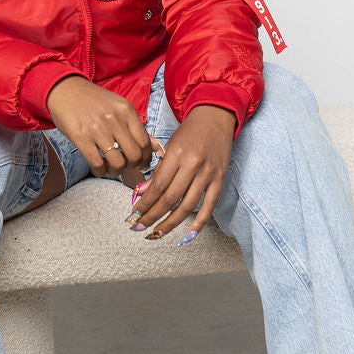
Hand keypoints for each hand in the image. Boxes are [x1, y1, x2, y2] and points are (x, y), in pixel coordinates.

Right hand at [45, 76, 152, 177]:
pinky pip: (97, 164)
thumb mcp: (117, 106)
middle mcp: (114, 119)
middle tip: (126, 166)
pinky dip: (100, 171)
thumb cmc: (92, 100)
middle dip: (132, 166)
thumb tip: (155, 147)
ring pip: (117, 162)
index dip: (145, 157)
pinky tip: (99, 168)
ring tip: (112, 168)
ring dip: (116, 171)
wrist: (64, 90)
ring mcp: (97, 129)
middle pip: (134, 155)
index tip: (141, 162)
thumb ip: (135, 126)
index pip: (145, 142)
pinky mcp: (81, 138)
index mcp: (126, 110)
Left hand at [128, 104, 236, 240]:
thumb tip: (141, 193)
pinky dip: (198, 224)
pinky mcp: (219, 180)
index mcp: (178, 155)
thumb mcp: (169, 146)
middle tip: (138, 227)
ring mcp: (208, 174)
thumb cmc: (189, 131)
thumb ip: (157, 171)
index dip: (145, 203)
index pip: (158, 186)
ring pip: (187, 206)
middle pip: (170, 198)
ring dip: (170, 223)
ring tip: (156, 234)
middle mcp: (193, 166)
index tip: (134, 214)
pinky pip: (209, 206)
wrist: (216, 117)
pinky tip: (186, 236)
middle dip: (152, 216)